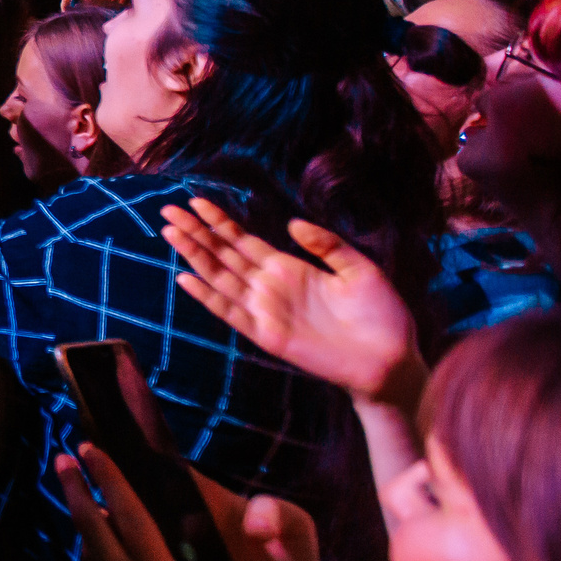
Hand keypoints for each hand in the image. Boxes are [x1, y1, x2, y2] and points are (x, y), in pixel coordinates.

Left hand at [59, 444, 241, 560]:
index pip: (129, 514)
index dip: (110, 479)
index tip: (91, 450)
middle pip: (91, 522)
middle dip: (76, 486)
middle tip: (63, 457)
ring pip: (88, 548)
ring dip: (84, 521)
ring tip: (81, 498)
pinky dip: (95, 559)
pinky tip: (102, 557)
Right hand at [159, 199, 424, 408]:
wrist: (392, 360)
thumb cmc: (381, 315)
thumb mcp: (359, 269)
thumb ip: (326, 244)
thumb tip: (290, 223)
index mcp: (290, 268)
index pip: (244, 241)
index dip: (219, 221)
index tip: (196, 200)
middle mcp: (270, 287)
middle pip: (224, 255)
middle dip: (196, 232)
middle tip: (168, 211)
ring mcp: (266, 310)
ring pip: (220, 278)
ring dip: (194, 256)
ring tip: (171, 233)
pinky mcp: (268, 335)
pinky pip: (230, 313)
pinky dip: (207, 297)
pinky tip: (185, 279)